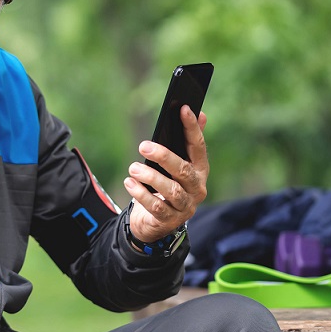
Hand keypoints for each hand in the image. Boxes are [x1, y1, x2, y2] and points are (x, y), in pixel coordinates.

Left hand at [123, 105, 208, 242]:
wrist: (158, 222)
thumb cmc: (167, 186)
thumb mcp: (177, 165)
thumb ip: (188, 142)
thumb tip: (201, 113)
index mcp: (200, 170)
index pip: (198, 146)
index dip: (192, 128)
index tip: (183, 109)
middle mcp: (197, 188)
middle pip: (183, 170)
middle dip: (163, 156)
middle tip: (143, 145)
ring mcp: (185, 206)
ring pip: (170, 190)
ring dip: (150, 176)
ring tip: (133, 168)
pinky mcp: (169, 220)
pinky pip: (156, 207)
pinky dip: (141, 194)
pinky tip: (130, 182)